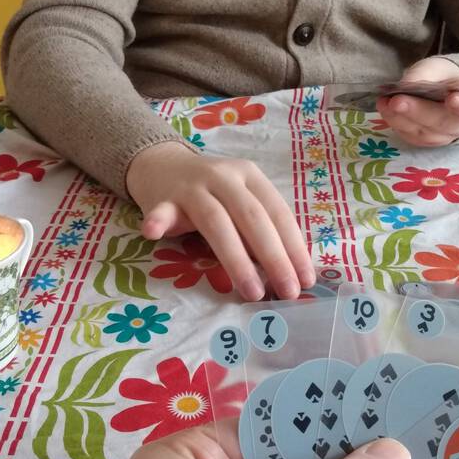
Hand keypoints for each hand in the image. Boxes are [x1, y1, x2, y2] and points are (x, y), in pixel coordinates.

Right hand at [126, 141, 314, 300]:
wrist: (162, 165)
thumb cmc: (211, 193)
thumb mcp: (240, 202)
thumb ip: (259, 230)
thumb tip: (287, 274)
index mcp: (250, 177)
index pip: (278, 213)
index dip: (294, 248)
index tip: (306, 280)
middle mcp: (224, 177)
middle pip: (252, 218)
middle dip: (274, 258)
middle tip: (287, 292)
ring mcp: (191, 186)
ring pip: (215, 221)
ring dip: (236, 259)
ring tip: (252, 291)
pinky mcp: (162, 198)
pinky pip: (161, 211)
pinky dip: (158, 221)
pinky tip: (153, 234)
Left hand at [377, 57, 458, 146]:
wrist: (438, 90)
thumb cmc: (444, 78)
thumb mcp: (437, 67)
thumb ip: (426, 74)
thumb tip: (407, 84)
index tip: (452, 98)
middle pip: (445, 124)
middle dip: (420, 112)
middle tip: (398, 101)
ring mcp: (445, 138)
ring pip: (425, 133)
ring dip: (403, 119)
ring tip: (385, 102)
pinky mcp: (425, 141)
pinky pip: (411, 137)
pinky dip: (396, 123)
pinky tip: (385, 109)